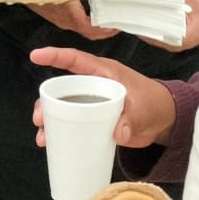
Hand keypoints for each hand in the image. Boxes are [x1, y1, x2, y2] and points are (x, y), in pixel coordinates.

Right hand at [27, 0, 119, 40]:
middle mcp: (64, 21)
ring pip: (80, 25)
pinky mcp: (52, 12)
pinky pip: (72, 19)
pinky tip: (90, 5)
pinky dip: (85, 16)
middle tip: (116, 19)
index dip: (107, 31)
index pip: (92, 31)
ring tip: (107, 13)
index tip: (118, 25)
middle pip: (87, 31)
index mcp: (70, 15)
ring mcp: (57, 18)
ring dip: (94, 23)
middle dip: (103, 29)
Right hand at [29, 47, 175, 147]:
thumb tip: (118, 134)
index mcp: (104, 73)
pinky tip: (50, 144)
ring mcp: (91, 103)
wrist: (163, 120)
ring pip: (63, 107)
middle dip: (46, 101)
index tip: (35, 56)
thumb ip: (132, 120)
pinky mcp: (93, 119)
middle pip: (62, 89)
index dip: (55, 56)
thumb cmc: (154, 103)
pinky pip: (71, 122)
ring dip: (49, 120)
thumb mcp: (144, 110)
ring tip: (42, 137)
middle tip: (39, 118)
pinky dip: (59, 132)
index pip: (76, 60)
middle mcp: (93, 85)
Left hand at [138, 0, 198, 52]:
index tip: (139, 12)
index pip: (158, 31)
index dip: (147, 21)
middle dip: (143, 22)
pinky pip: (156, 35)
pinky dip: (150, 26)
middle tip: (134, 11)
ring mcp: (171, 44)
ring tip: (136, 13)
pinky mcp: (170, 41)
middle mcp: (174, 44)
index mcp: (182, 38)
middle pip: (152, 34)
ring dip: (145, 24)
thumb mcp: (197, 3)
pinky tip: (144, 17)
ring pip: (152, 36)